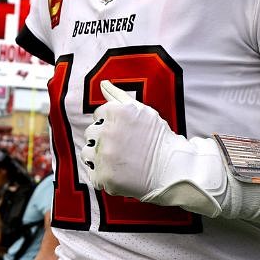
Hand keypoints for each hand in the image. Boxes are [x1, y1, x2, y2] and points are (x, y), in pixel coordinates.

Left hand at [80, 81, 178, 198]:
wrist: (171, 168)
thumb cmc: (157, 137)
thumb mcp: (140, 110)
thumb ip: (118, 95)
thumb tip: (102, 83)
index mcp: (115, 112)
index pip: (98, 115)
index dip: (111, 124)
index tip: (125, 132)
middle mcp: (107, 131)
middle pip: (91, 133)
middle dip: (103, 139)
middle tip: (124, 147)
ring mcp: (104, 155)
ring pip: (87, 153)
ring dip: (99, 157)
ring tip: (120, 161)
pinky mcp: (104, 175)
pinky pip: (92, 174)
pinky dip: (102, 176)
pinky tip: (119, 174)